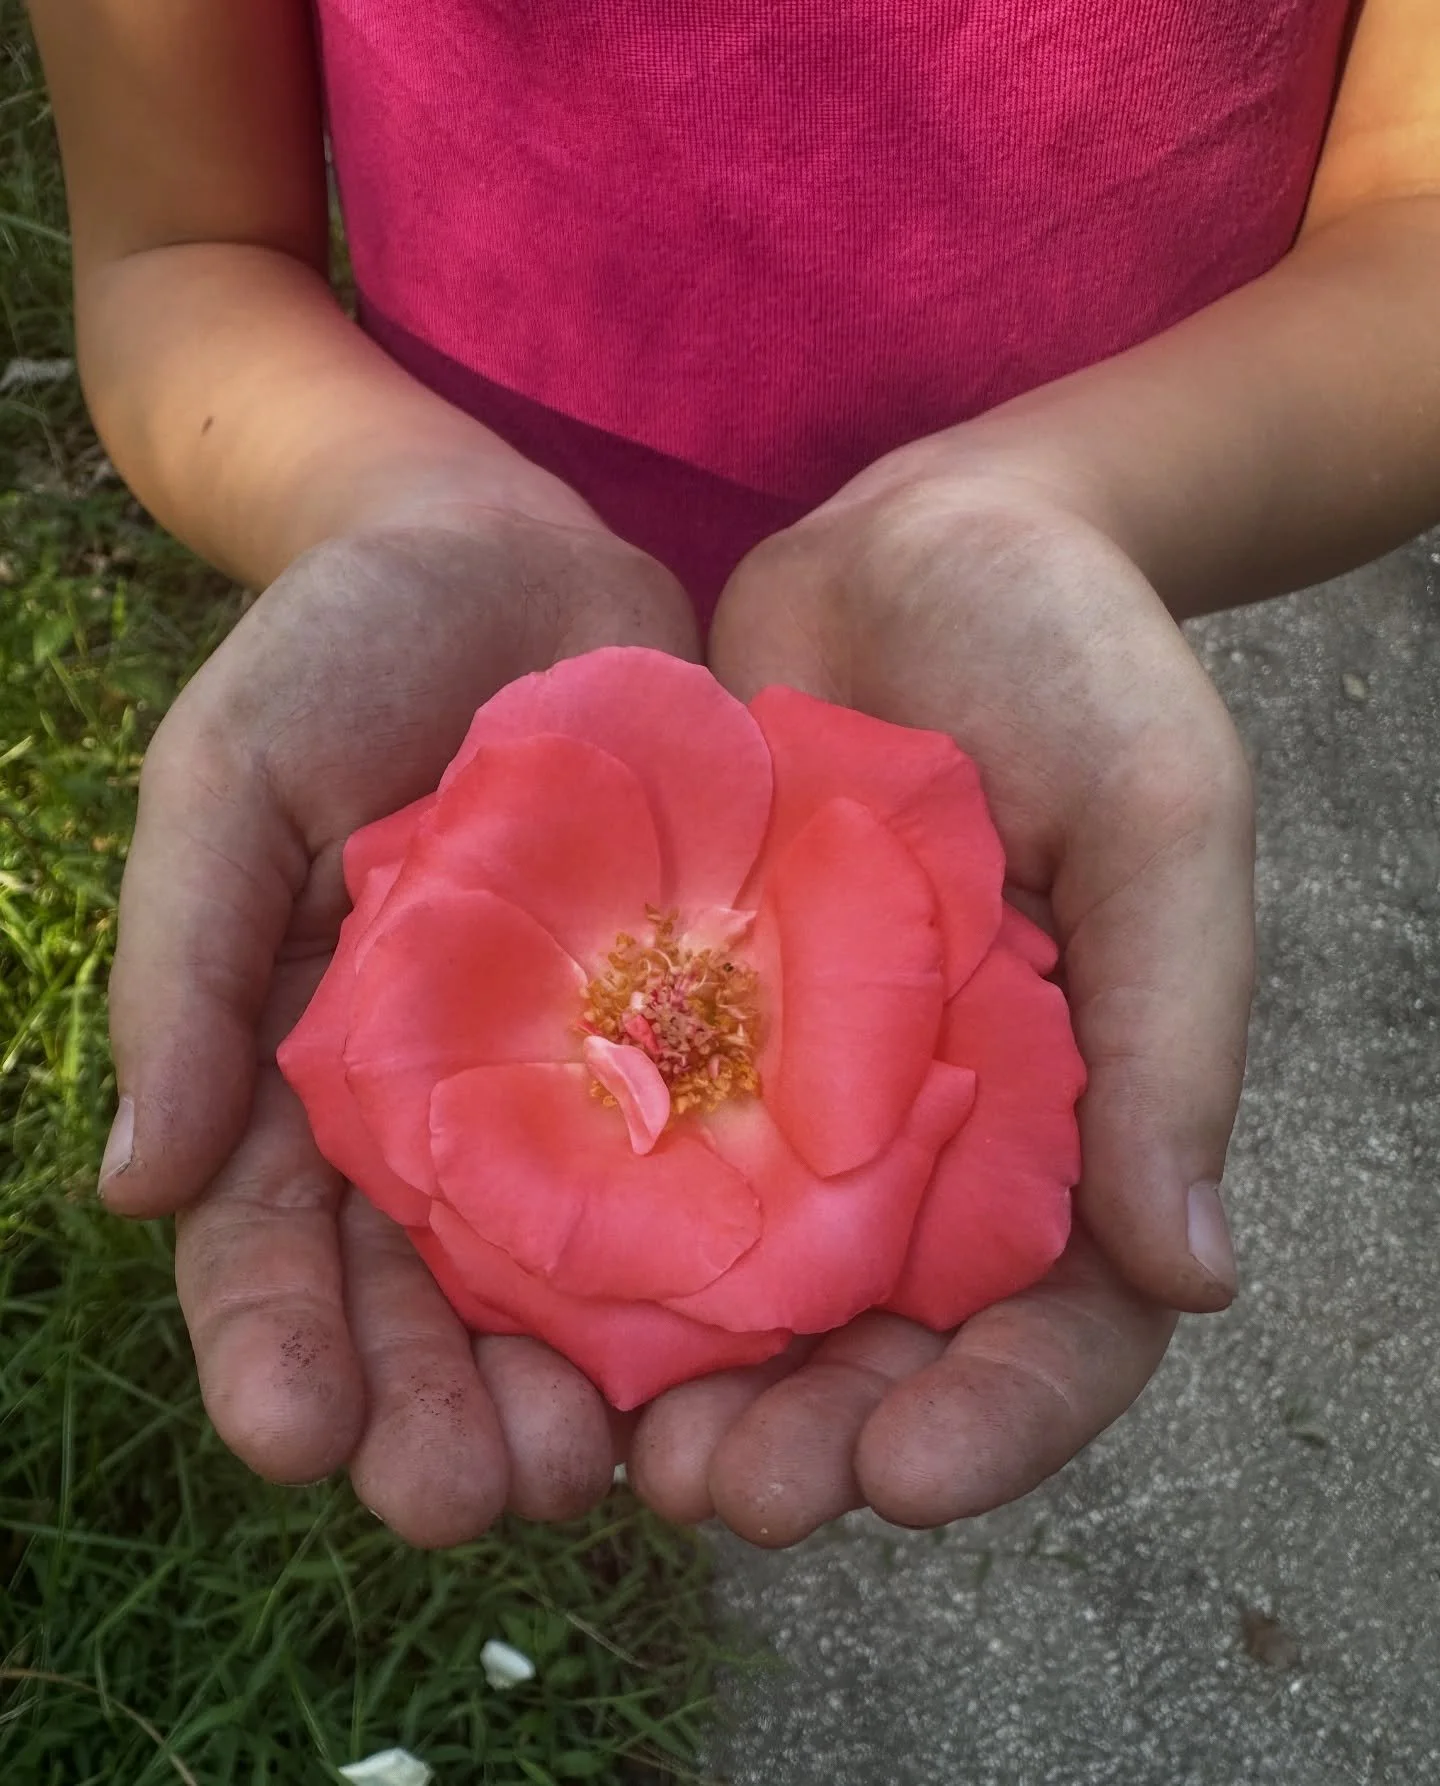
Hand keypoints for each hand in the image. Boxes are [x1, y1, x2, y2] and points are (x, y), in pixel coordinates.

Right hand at [102, 506, 698, 1544]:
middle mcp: (438, 1106)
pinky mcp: (692, 1026)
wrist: (513, 550)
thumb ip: (184, 964)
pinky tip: (733, 1351)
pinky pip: (699, 1161)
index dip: (276, 1346)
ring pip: (563, 1273)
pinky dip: (707, 1265)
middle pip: (425, 1299)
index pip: (268, 1244)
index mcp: (302, 1068)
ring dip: (567, 1387)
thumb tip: (134, 1179)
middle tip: (468, 1502)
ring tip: (592, 1477)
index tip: (295, 1441)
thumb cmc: (343, 648)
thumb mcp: (231, 781)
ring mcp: (571, 1076)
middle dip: (432, 1411)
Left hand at [630, 461, 1253, 1543]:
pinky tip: (526, 1297)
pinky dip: (595, 1236)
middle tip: (733, 1494)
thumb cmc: (1078, 660)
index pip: (1060, 1319)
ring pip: (749, 1284)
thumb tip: (1193, 1276)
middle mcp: (927, 1134)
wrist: (922, 542)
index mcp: (1068, 1119)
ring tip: (623, 1451)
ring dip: (694, 1383)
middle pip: (885, 1341)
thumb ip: (1173, 1031)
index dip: (1001, 1414)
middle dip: (820, 1435)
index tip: (913, 1473)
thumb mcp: (1159, 816)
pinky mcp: (689, 1014)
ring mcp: (798, 1082)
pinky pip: (639, 1147)